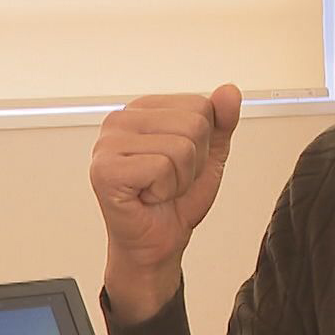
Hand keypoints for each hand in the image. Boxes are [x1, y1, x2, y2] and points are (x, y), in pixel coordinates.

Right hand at [90, 84, 241, 321]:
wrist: (158, 242)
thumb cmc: (175, 201)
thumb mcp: (210, 156)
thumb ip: (221, 122)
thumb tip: (229, 92)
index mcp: (142, 109)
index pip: (200, 105)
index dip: (203, 143)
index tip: (180, 163)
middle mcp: (120, 120)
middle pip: (193, 124)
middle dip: (193, 162)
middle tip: (169, 180)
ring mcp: (108, 144)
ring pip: (180, 147)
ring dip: (179, 179)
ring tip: (158, 189)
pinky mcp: (105, 170)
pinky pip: (160, 168)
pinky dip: (164, 190)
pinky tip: (146, 197)